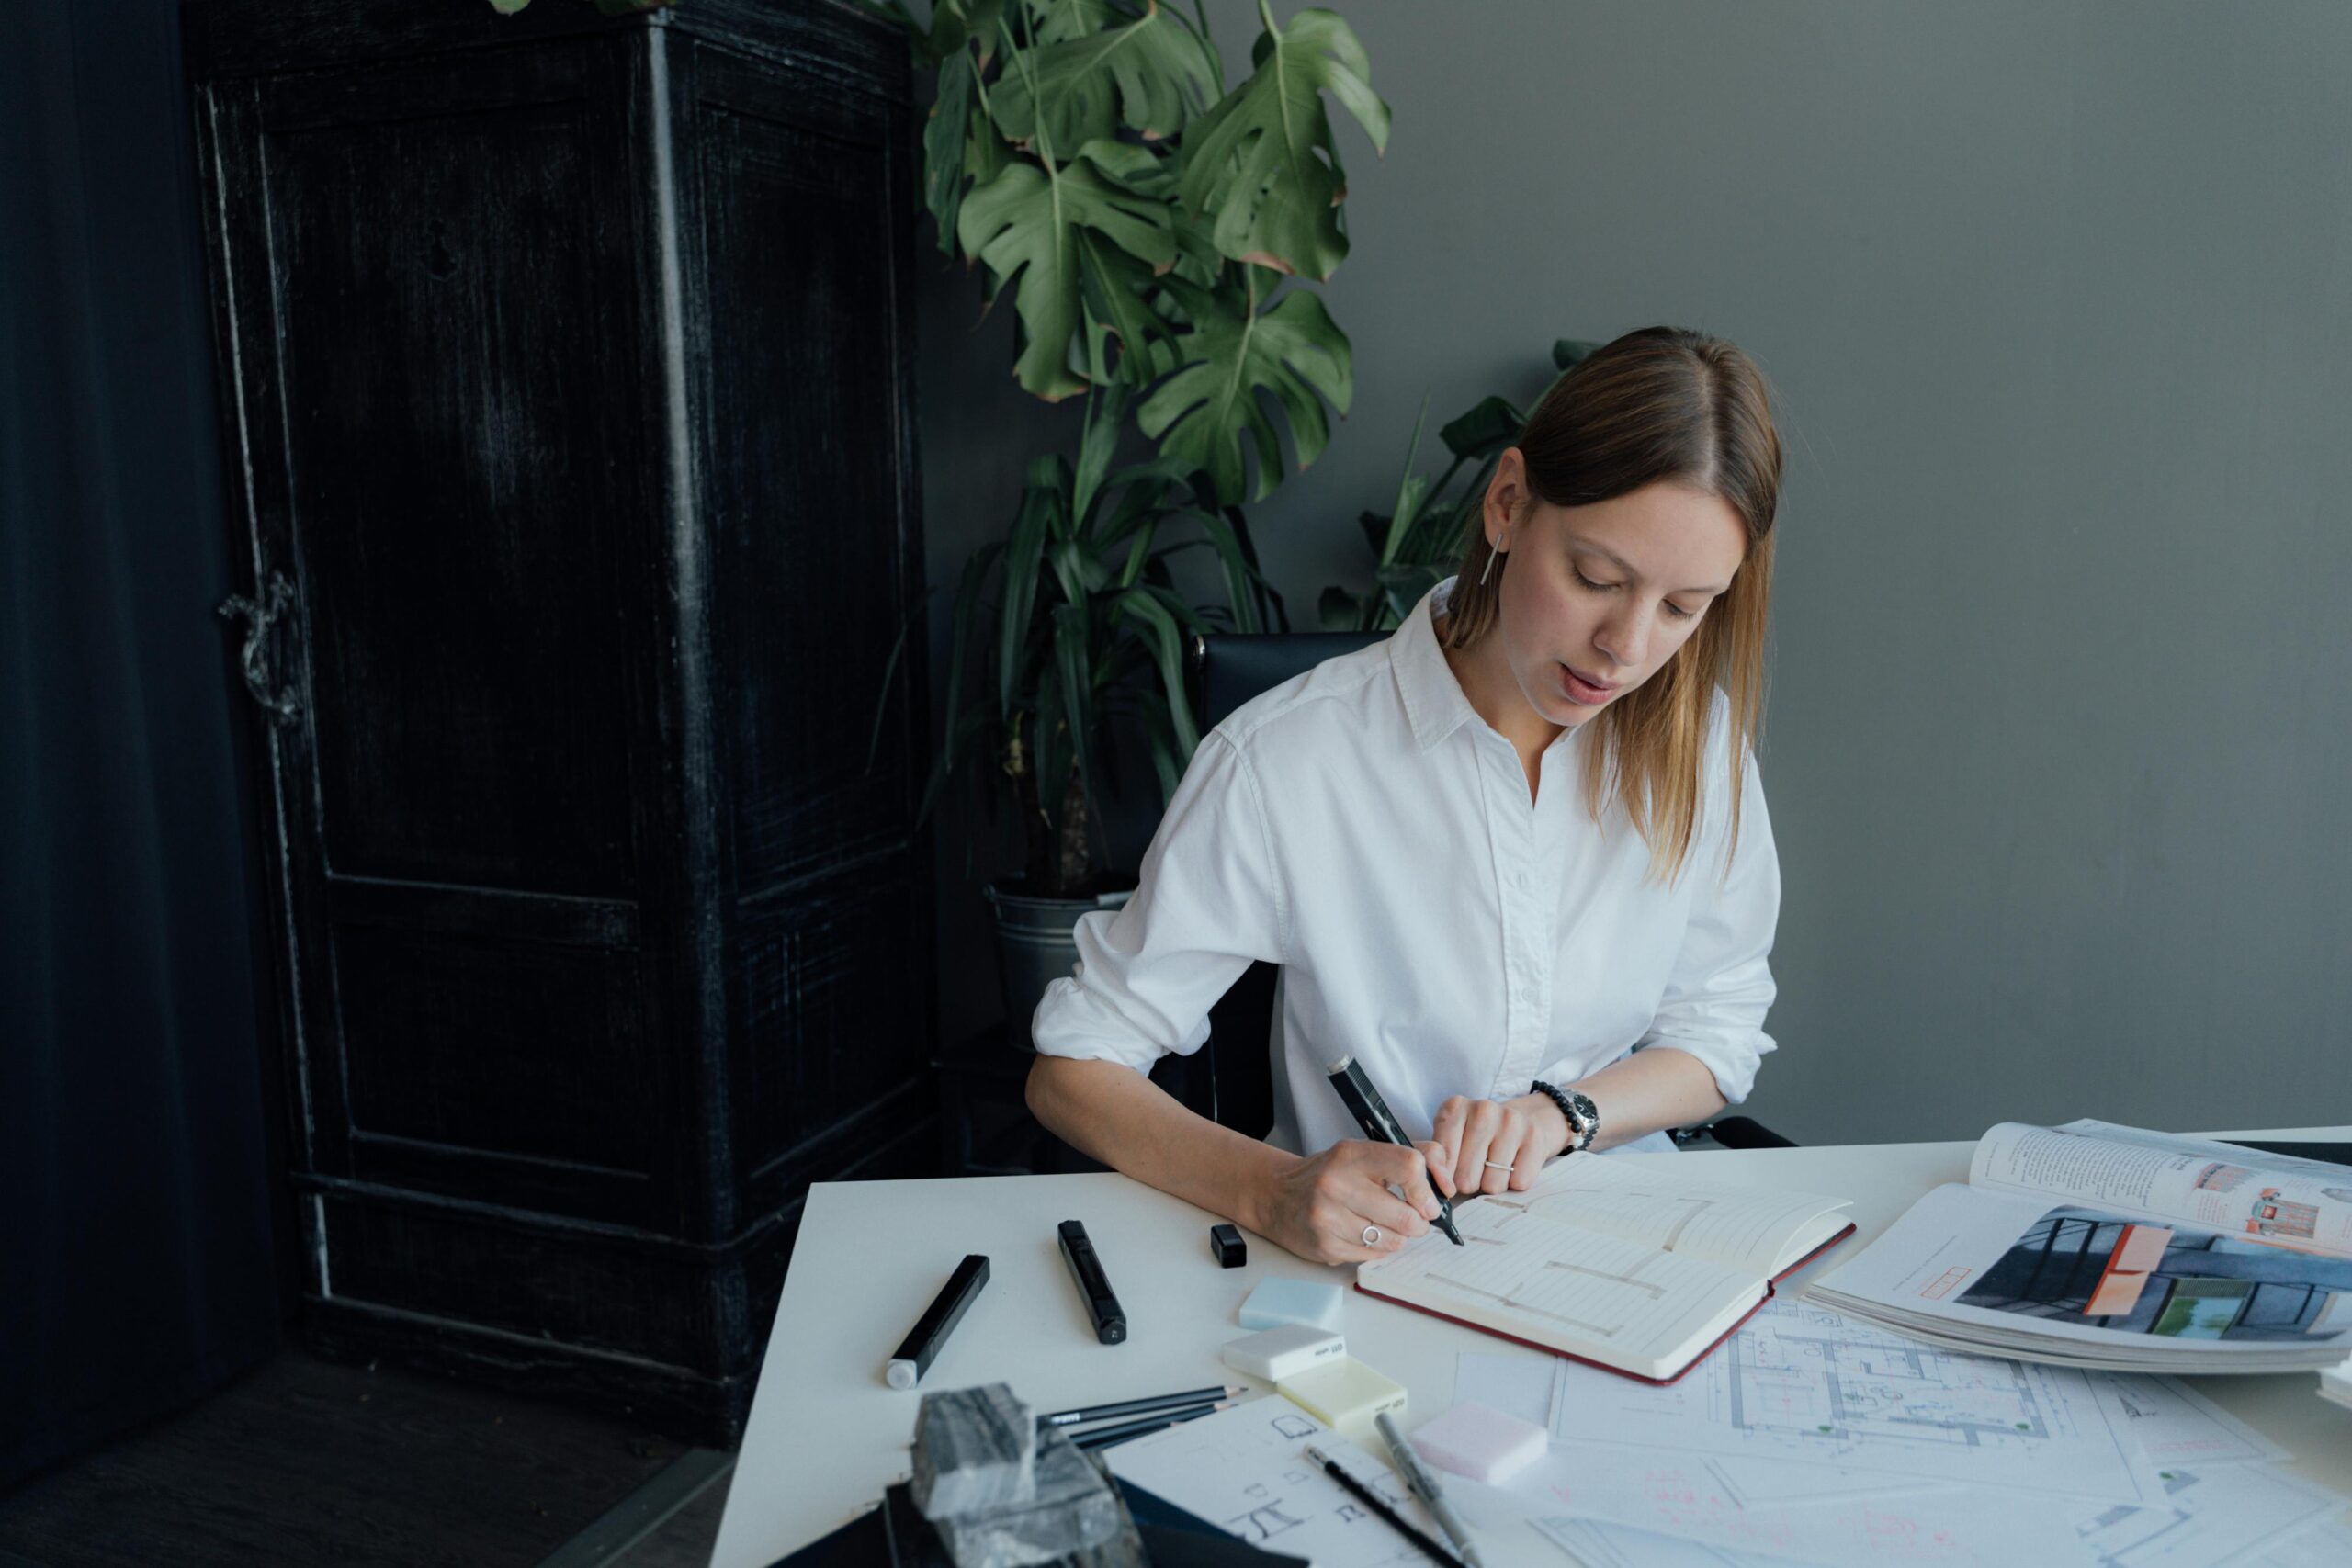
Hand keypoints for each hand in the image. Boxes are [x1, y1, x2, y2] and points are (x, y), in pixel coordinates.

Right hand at [1255, 1140, 1444, 1265]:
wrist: (1275, 1195)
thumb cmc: (1328, 1174)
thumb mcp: (1361, 1153)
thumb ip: (1406, 1157)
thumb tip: (1446, 1182)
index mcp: (1351, 1154)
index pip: (1410, 1165)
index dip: (1428, 1187)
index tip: (1428, 1199)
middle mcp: (1337, 1184)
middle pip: (1407, 1215)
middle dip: (1418, 1223)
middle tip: (1413, 1219)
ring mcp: (1328, 1218)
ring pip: (1393, 1241)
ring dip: (1397, 1238)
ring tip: (1383, 1226)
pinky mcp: (1325, 1247)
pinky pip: (1373, 1257)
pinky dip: (1375, 1250)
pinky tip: (1361, 1236)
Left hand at [1423, 1093, 1572, 1197]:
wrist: (1519, 1122)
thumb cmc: (1475, 1138)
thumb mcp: (1449, 1140)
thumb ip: (1437, 1162)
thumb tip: (1440, 1190)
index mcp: (1454, 1108)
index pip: (1442, 1160)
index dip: (1445, 1178)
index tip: (1449, 1179)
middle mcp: (1482, 1110)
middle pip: (1466, 1178)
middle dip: (1469, 1184)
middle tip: (1475, 1171)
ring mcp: (1511, 1121)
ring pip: (1493, 1185)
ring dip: (1492, 1184)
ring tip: (1493, 1166)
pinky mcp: (1534, 1137)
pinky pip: (1519, 1183)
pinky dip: (1514, 1182)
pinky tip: (1513, 1165)